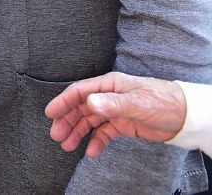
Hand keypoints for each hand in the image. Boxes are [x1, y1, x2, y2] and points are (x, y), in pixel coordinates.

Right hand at [45, 71, 186, 157]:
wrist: (186, 115)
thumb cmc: (164, 101)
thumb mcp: (137, 102)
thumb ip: (113, 103)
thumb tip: (89, 102)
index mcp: (109, 86)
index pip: (80, 92)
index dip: (63, 102)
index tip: (50, 113)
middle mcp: (109, 97)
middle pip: (81, 108)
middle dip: (67, 121)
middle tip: (57, 135)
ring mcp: (115, 111)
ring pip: (90, 121)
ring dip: (78, 132)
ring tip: (68, 145)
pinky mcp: (123, 124)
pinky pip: (104, 133)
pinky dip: (96, 141)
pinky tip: (92, 151)